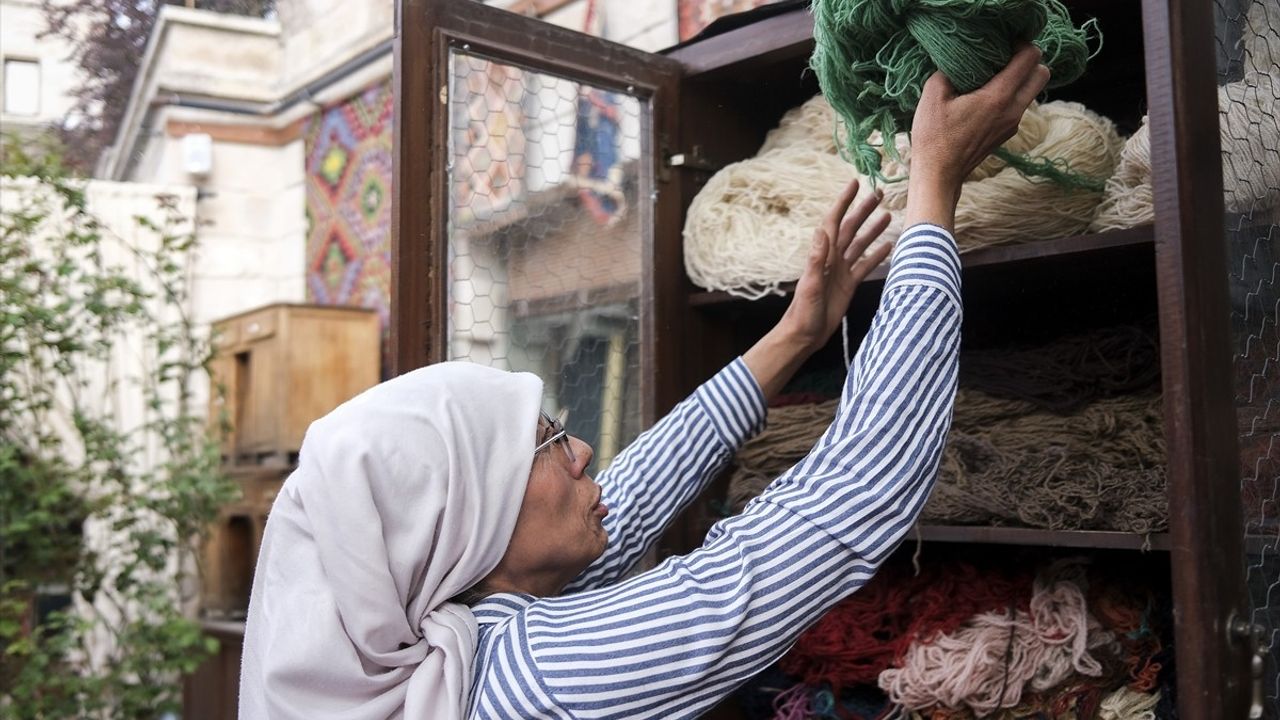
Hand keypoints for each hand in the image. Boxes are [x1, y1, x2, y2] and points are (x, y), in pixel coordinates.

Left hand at [778, 177, 892, 354]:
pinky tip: (889, 246)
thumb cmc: (803, 311)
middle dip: (863, 210)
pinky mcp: (849, 284)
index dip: (843, 202)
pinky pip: (865, 265)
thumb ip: (816, 258)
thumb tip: (823, 230)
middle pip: (851, 228)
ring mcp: (841, 271)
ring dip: (873, 229)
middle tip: (879, 194)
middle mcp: (832, 258)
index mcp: (822, 254)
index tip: (854, 184)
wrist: (805, 334)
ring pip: (860, 244)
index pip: (834, 222)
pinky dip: (877, 255)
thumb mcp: (809, 284)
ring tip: (888, 215)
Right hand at [905, 43, 1050, 228]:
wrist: (939, 175)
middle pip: (1042, 74)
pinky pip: (1019, 106)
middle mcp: (1013, 109)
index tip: (1003, 43)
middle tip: (1004, 58)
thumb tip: (956, 63)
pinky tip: (986, 97)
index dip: (1021, 44)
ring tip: (993, 77)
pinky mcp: (1006, 133)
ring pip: (1032, 91)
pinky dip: (1011, 96)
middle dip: (1029, 61)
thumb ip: (948, 72)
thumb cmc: (934, 137)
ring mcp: (1012, 124)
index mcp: (999, 96)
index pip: (1030, 58)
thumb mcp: (933, 96)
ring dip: (1020, 79)